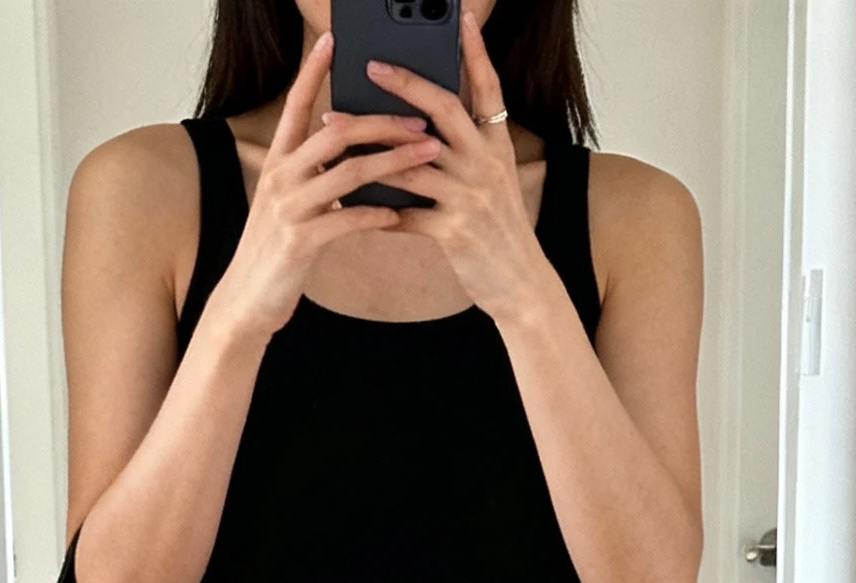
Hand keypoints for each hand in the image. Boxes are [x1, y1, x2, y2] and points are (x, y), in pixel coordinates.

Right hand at [212, 32, 441, 340]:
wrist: (247, 300)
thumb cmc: (277, 252)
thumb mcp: (291, 204)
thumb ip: (315, 176)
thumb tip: (351, 152)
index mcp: (278, 162)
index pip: (296, 105)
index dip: (313, 71)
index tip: (334, 40)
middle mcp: (281, 177)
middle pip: (336, 131)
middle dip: (382, 120)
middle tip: (420, 119)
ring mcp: (289, 208)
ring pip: (349, 172)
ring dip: (394, 161)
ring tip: (426, 155)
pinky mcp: (300, 241)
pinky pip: (347, 220)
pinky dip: (377, 214)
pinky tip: (399, 214)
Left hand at [365, 7, 550, 326]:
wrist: (520, 283)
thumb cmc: (499, 230)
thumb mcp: (495, 179)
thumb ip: (468, 149)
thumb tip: (425, 123)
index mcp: (498, 145)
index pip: (488, 88)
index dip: (474, 52)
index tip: (459, 17)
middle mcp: (486, 164)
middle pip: (444, 110)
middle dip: (406, 84)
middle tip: (372, 65)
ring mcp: (470, 197)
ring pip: (412, 161)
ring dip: (369, 145)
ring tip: (334, 128)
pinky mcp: (454, 232)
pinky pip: (405, 214)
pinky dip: (375, 207)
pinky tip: (348, 198)